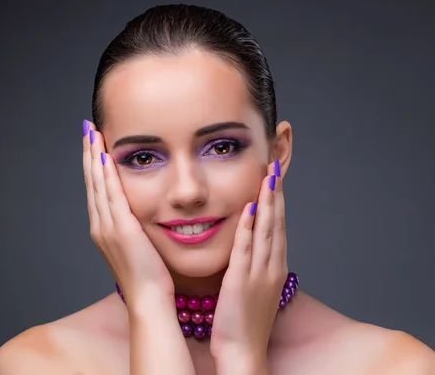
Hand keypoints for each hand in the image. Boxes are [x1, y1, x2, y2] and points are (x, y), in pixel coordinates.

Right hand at [82, 120, 174, 310]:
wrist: (149, 299)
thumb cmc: (150, 276)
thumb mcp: (138, 245)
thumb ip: (134, 226)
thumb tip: (139, 212)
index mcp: (103, 228)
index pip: (96, 188)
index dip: (92, 164)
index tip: (92, 142)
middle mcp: (100, 225)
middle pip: (91, 181)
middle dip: (88, 153)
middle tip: (87, 128)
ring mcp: (108, 227)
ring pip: (98, 184)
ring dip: (93, 156)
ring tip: (92, 132)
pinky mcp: (122, 229)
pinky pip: (112, 195)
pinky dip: (106, 175)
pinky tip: (105, 156)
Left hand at [210, 160, 286, 371]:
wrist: (244, 351)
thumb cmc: (246, 323)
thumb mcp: (255, 289)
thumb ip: (253, 266)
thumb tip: (250, 248)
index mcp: (273, 269)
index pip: (277, 228)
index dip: (276, 203)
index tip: (274, 179)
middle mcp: (270, 267)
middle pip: (276, 224)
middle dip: (275, 195)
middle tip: (274, 167)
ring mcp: (258, 273)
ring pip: (265, 232)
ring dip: (266, 203)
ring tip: (267, 178)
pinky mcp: (241, 280)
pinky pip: (246, 249)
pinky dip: (249, 228)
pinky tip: (250, 209)